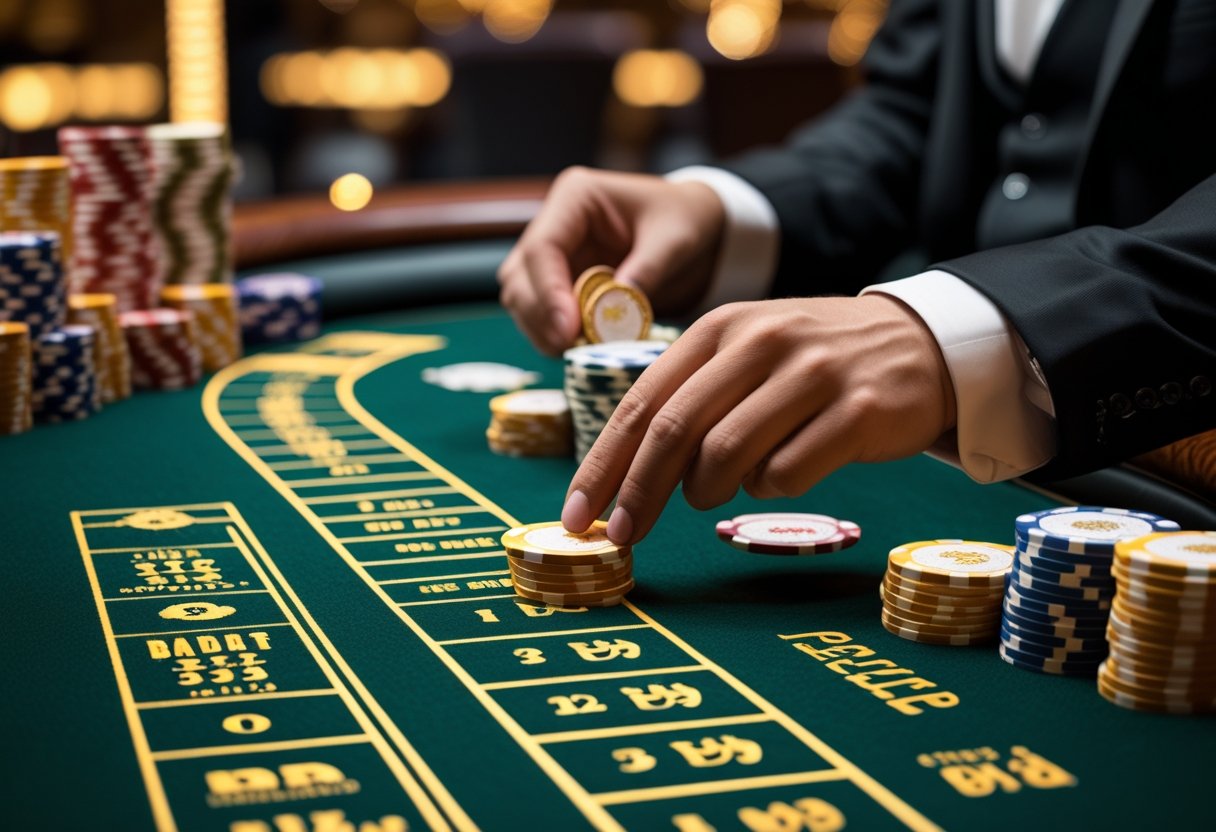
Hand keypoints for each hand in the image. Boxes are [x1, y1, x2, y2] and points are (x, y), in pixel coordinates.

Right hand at [498, 166, 725, 354]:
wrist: (692, 225)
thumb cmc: (684, 219)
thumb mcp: (675, 240)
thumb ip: (647, 271)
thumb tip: (614, 312)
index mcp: (576, 197)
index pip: (542, 247)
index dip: (548, 292)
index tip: (568, 331)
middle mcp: (554, 222)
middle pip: (520, 275)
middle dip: (540, 316)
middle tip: (569, 348)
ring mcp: (553, 254)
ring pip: (521, 297)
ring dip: (541, 329)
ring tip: (576, 351)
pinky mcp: (559, 281)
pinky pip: (540, 312)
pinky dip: (553, 334)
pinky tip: (579, 348)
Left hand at [561, 295, 957, 543]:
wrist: (921, 344)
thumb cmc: (814, 362)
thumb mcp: (748, 355)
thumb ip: (691, 398)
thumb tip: (625, 477)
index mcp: (722, 327)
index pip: (643, 401)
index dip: (603, 463)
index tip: (579, 516)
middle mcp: (762, 340)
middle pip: (675, 430)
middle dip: (638, 492)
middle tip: (623, 535)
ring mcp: (813, 373)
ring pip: (727, 456)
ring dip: (707, 491)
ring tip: (715, 491)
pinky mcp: (858, 411)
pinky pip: (788, 473)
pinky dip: (772, 487)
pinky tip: (785, 470)